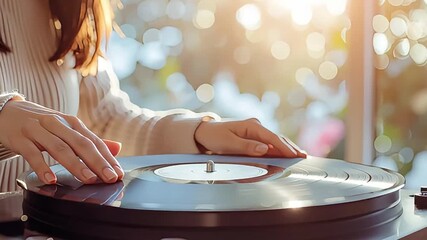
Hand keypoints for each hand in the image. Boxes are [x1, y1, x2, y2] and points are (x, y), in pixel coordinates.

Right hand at [0, 99, 123, 184]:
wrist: (8, 112)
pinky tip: (51, 179)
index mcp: (72, 123)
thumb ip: (91, 140)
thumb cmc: (42, 124)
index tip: (118, 173)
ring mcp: (38, 130)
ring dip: (76, 164)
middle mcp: (58, 124)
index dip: (108, 157)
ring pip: (60, 148)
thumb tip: (117, 148)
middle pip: (81, 144)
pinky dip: (42, 167)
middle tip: (110, 177)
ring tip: (88, 178)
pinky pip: (32, 153)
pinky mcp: (21, 138)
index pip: (94, 141)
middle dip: (98, 162)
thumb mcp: (68, 129)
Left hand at [194, 118, 305, 157]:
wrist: (204, 133)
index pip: (272, 138)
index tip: (294, 155)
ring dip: (286, 149)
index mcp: (251, 126)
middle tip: (303, 156)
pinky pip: (269, 144)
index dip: (284, 147)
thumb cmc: (215, 137)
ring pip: (275, 141)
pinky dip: (278, 150)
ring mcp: (256, 132)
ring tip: (299, 156)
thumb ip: (247, 147)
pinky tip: (286, 154)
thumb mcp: (228, 143)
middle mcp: (256, 127)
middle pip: (277, 138)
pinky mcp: (254, 138)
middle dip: (290, 148)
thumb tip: (264, 149)